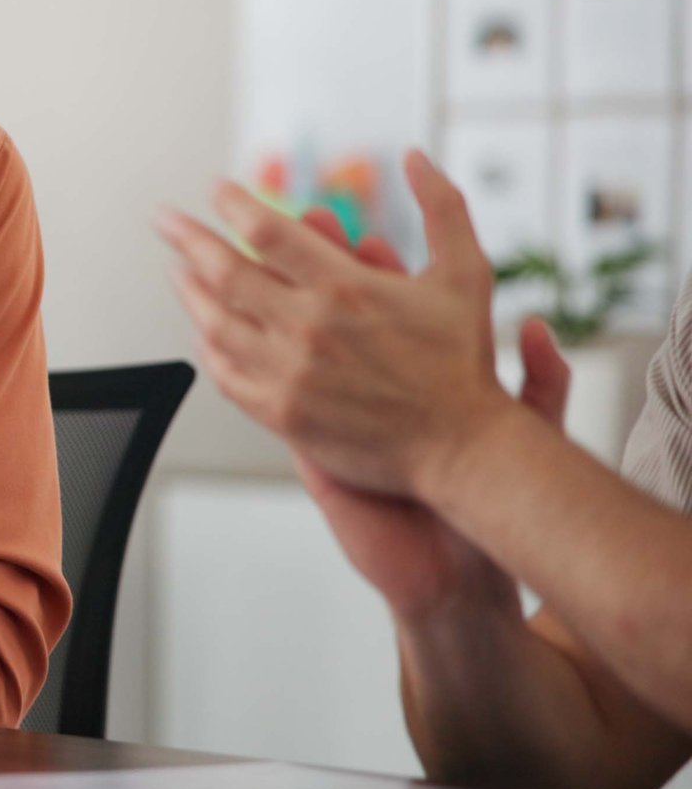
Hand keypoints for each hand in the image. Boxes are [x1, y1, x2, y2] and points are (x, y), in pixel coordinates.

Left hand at [157, 149, 522, 497]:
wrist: (461, 447)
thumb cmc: (461, 362)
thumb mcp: (466, 272)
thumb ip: (442, 207)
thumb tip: (416, 157)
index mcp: (346, 288)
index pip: (267, 230)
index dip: (235, 204)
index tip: (219, 191)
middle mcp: (310, 328)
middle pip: (224, 271)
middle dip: (186, 238)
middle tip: (165, 220)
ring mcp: (290, 373)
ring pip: (214, 322)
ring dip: (189, 291)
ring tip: (178, 271)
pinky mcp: (282, 413)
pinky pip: (226, 374)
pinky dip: (208, 347)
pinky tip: (204, 331)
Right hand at [257, 211, 571, 619]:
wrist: (446, 562)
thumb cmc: (470, 501)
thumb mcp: (523, 431)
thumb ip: (541, 383)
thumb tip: (541, 329)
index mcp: (407, 377)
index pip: (383, 309)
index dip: (372, 267)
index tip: (368, 238)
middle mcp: (361, 385)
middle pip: (328, 308)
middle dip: (314, 266)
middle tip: (307, 226)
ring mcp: (326, 411)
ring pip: (290, 341)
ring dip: (281, 299)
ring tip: (277, 267)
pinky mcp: (304, 445)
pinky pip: (268, 392)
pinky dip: (256, 361)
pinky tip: (247, 335)